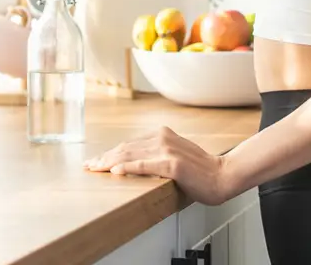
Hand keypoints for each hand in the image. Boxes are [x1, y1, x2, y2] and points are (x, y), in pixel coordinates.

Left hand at [83, 125, 232, 205]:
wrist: (222, 175)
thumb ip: (158, 154)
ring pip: (131, 155)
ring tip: (95, 168)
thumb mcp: (175, 156)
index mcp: (163, 134)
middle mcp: (163, 138)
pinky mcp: (171, 164)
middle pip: (126, 148)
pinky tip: (114, 170)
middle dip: (104, 157)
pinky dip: (127, 167)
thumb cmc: (200, 171)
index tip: (97, 160)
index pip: (130, 144)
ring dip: (109, 162)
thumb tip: (137, 161)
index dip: (111, 152)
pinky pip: (144, 165)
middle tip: (89, 165)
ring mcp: (167, 149)